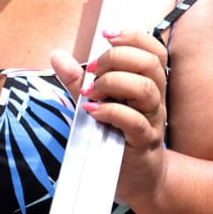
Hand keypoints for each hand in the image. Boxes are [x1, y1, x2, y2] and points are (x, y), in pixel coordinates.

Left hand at [50, 29, 168, 200]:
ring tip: (91, 92)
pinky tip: (93, 111)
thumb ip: (78, 80)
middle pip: (149, 63)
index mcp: (147, 83)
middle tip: (93, 71)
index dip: (133, 37)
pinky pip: (134, 120)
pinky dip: (111, 111)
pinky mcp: (143, 141)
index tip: (105, 36)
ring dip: (112, 82)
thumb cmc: (116, 136)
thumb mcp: (96, 103)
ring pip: (146, 88)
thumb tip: (58, 55)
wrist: (136, 177)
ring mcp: (152, 119)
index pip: (153, 50)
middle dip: (116, 59)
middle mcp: (154, 98)